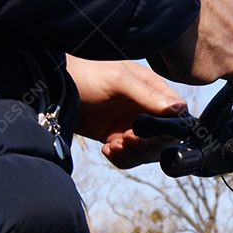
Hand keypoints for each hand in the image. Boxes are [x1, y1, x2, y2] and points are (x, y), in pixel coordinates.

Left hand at [66, 55, 187, 168]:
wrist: (53, 87)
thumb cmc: (85, 73)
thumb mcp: (118, 80)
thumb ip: (148, 95)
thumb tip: (179, 108)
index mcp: (153, 89)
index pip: (176, 115)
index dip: (167, 130)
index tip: (147, 133)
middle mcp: (146, 108)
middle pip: (164, 139)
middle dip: (147, 145)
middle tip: (126, 139)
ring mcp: (131, 124)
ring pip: (147, 152)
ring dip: (133, 154)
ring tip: (114, 144)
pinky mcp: (116, 137)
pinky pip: (129, 157)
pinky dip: (122, 159)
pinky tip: (106, 149)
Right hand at [147, 0, 232, 84]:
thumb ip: (226, 11)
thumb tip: (214, 14)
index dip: (230, 48)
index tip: (215, 45)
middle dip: (218, 66)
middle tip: (195, 53)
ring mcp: (227, 65)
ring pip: (208, 74)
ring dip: (193, 66)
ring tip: (174, 42)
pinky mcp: (205, 75)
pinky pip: (184, 76)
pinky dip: (171, 66)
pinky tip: (163, 46)